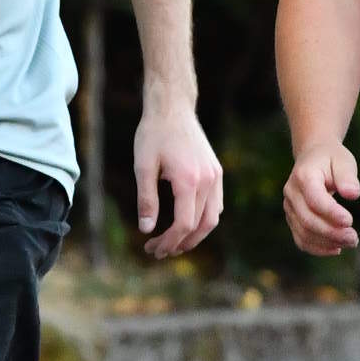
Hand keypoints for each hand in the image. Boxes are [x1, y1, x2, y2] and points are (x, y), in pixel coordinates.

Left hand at [133, 95, 223, 259]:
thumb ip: (146, 199)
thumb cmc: (153, 134)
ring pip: (212, 218)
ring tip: (174, 243)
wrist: (173, 108)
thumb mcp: (143, 166)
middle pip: (200, 226)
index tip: (152, 248)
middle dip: (180, 244)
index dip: (169, 241)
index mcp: (188, 180)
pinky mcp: (216, 172)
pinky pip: (216, 205)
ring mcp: (215, 176)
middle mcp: (207, 181)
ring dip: (195, 236)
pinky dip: (203, 220)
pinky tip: (187, 224)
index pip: (184, 224)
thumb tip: (146, 229)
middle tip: (160, 252)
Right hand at [283, 141, 359, 255]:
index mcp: (303, 176)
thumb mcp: (343, 161)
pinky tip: (336, 248)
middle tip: (354, 238)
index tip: (350, 221)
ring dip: (327, 243)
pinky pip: (301, 239)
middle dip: (332, 233)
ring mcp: (290, 207)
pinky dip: (318, 248)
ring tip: (351, 242)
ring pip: (304, 233)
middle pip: (308, 220)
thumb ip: (347, 177)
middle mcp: (291, 193)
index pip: (314, 199)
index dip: (331, 213)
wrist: (313, 156)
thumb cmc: (331, 159)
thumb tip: (353, 194)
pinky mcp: (293, 219)